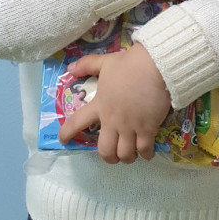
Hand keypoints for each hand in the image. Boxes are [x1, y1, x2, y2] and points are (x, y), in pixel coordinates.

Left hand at [57, 43, 171, 164]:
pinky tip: (147, 153)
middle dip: (108, 158)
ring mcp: (130, 126)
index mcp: (100, 105)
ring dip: (127, 158)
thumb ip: (87, 65)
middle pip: (105, 150)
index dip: (67, 133)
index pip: (77, 122)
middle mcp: (112, 120)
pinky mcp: (148, 128)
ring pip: (125, 154)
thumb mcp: (105, 62)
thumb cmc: (129, 64)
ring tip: (130, 155)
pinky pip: (144, 149)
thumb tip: (70, 68)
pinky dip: (145, 154)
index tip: (63, 140)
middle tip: (112, 156)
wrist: (155, 67)